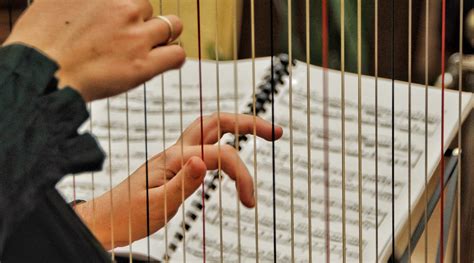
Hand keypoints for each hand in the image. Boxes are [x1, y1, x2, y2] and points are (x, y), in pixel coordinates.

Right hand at [3, 0, 183, 101]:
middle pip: (147, 8)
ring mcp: (136, 35)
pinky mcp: (144, 64)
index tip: (121, 18)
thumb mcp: (56, 0)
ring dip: (162, 36)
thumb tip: (94, 4)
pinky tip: (166, 60)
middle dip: (139, 20)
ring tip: (148, 47)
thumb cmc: (40, 41)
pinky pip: (178, 54)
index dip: (127, 7)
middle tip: (124, 37)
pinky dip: (175, 55)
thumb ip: (84, 0)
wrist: (39, 74)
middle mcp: (123, 6)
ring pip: (170, 26)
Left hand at [75, 113, 282, 248]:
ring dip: (238, 128)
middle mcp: (176, 151)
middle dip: (248, 123)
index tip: (249, 201)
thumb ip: (182, 182)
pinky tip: (230, 156)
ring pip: (211, 129)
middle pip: (216, 122)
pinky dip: (224, 144)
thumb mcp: (156, 205)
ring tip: (262, 134)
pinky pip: (205, 144)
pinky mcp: (176, 164)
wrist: (105, 219)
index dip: (241, 174)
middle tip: (275, 133)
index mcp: (173, 160)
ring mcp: (176, 155)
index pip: (218, 156)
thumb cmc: (127, 215)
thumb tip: (203, 160)